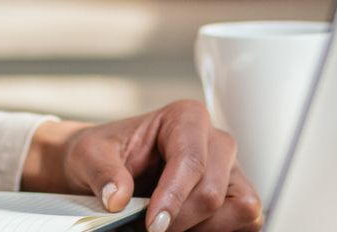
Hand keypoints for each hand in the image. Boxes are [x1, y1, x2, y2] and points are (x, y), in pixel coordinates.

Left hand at [20, 103, 262, 231]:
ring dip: (203, 227)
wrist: (107, 166)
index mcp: (186, 117)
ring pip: (239, 209)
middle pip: (213, 192)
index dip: (173, 199)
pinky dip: (219, 231)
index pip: (191, 162)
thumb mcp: (89, 154)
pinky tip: (187, 229)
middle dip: (181, 220)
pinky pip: (247, 222)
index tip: (152, 225)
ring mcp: (231, 170)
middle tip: (151, 229)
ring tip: (168, 227)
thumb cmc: (105, 153)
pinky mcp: (237, 196)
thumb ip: (102, 171)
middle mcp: (216, 141)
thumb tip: (116, 197)